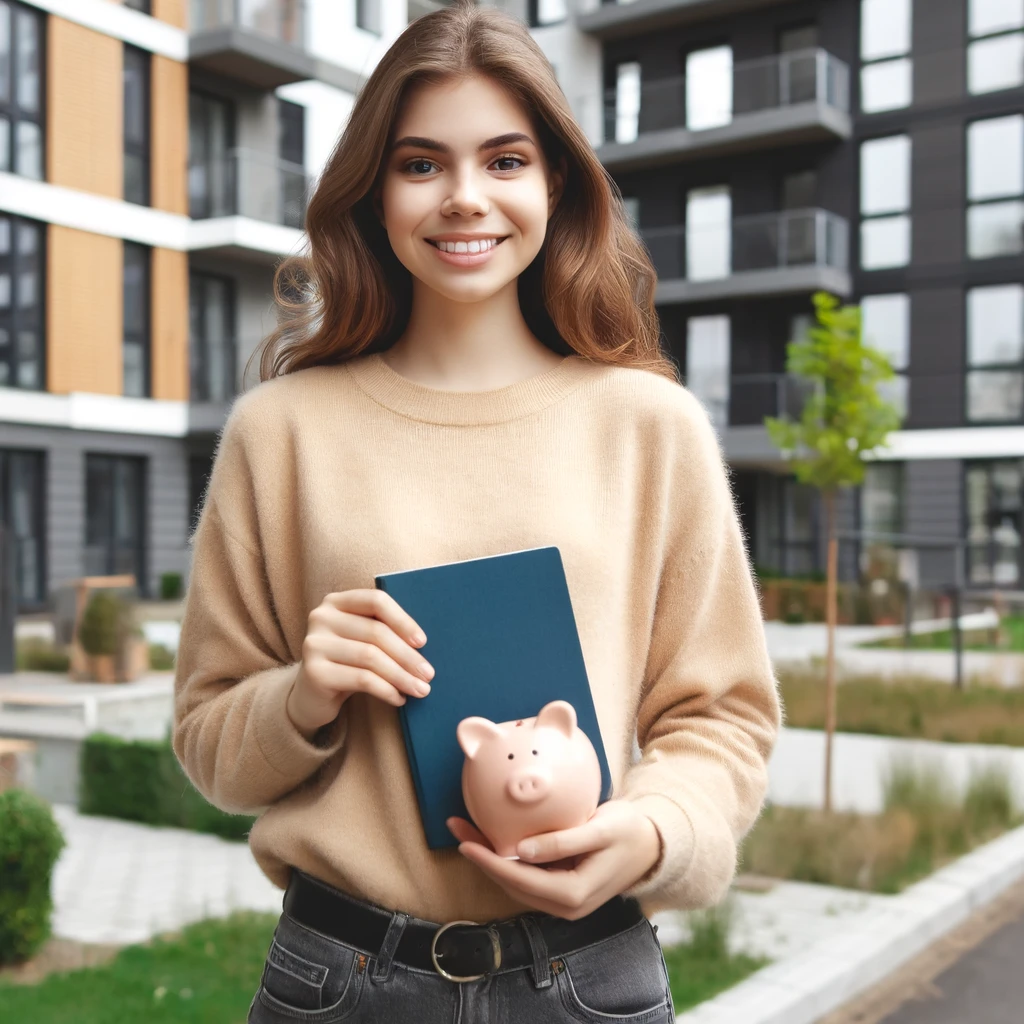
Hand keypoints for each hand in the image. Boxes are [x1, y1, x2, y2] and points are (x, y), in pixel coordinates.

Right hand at [286, 589, 433, 736]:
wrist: (311, 696)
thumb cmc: (346, 663)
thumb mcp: (361, 640)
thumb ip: (383, 631)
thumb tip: (423, 644)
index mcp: (336, 602)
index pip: (376, 601)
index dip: (403, 620)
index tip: (423, 642)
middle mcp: (321, 617)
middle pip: (376, 632)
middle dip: (408, 656)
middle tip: (428, 675)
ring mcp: (314, 644)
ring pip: (370, 657)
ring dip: (401, 676)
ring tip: (420, 690)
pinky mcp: (314, 672)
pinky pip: (361, 679)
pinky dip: (386, 690)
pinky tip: (399, 699)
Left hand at [447, 800, 661, 920]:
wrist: (652, 845)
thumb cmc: (628, 832)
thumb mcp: (599, 830)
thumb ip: (563, 842)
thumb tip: (522, 849)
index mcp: (573, 895)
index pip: (520, 880)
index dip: (490, 862)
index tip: (466, 842)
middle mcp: (565, 905)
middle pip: (512, 884)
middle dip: (482, 858)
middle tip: (457, 829)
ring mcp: (562, 900)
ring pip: (516, 882)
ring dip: (490, 858)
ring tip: (467, 831)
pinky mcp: (561, 889)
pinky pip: (526, 876)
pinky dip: (507, 859)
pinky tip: (493, 839)